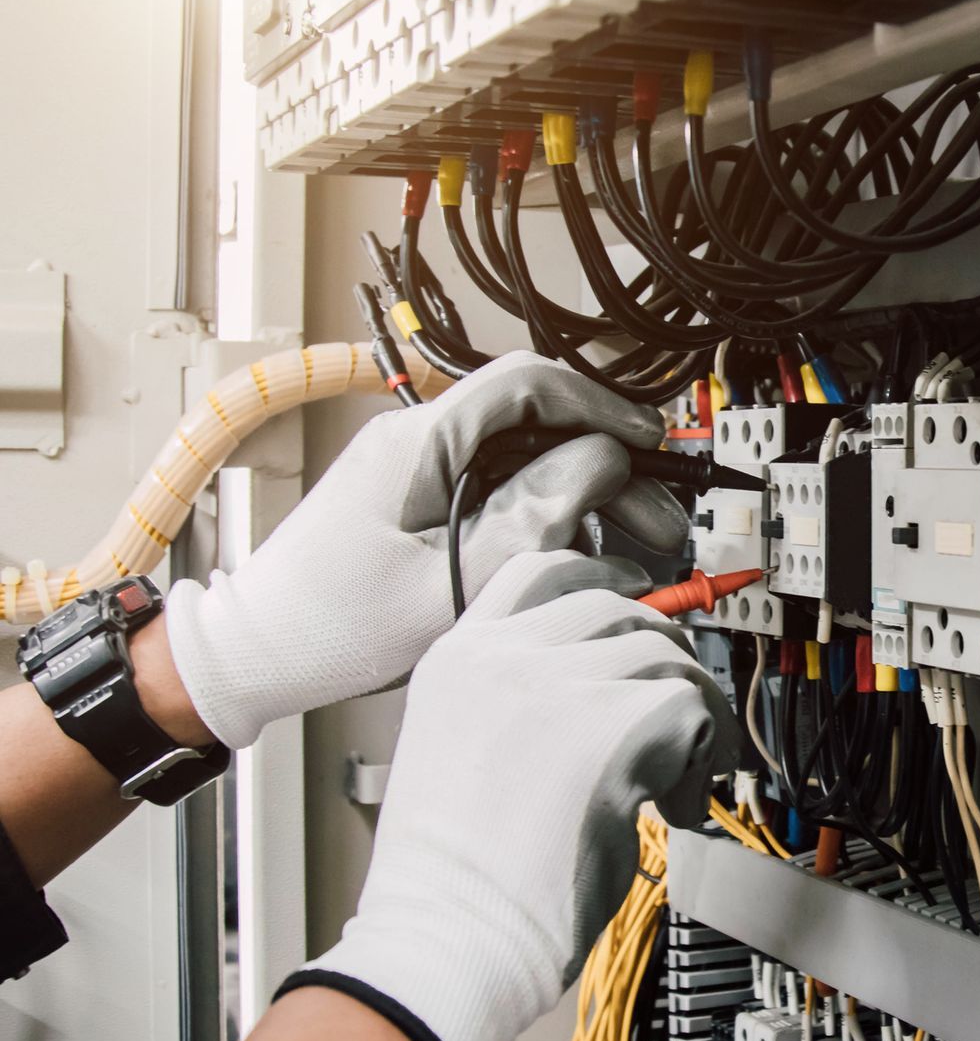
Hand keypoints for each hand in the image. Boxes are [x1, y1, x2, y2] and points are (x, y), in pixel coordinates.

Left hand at [164, 352, 689, 747]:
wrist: (257, 655)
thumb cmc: (332, 627)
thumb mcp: (449, 581)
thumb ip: (533, 517)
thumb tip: (600, 461)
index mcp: (419, 444)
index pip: (528, 385)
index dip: (603, 407)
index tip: (652, 445)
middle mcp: (419, 443)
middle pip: (539, 428)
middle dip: (610, 470)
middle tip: (661, 521)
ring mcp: (419, 471)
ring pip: (528, 463)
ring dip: (585, 500)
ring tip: (632, 550)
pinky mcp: (421, 503)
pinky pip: (501, 492)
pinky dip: (548, 519)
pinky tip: (578, 557)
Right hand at [286, 550, 735, 1040]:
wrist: (448, 942)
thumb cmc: (458, 882)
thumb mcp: (464, 752)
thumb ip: (521, 700)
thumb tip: (610, 682)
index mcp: (458, 660)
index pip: (542, 571)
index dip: (604, 578)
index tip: (641, 599)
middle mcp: (503, 658)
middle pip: (620, 608)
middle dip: (663, 659)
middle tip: (675, 721)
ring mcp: (558, 684)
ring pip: (667, 657)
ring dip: (688, 719)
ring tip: (668, 785)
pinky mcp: (613, 725)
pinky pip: (694, 708)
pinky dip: (702, 758)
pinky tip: (671, 807)